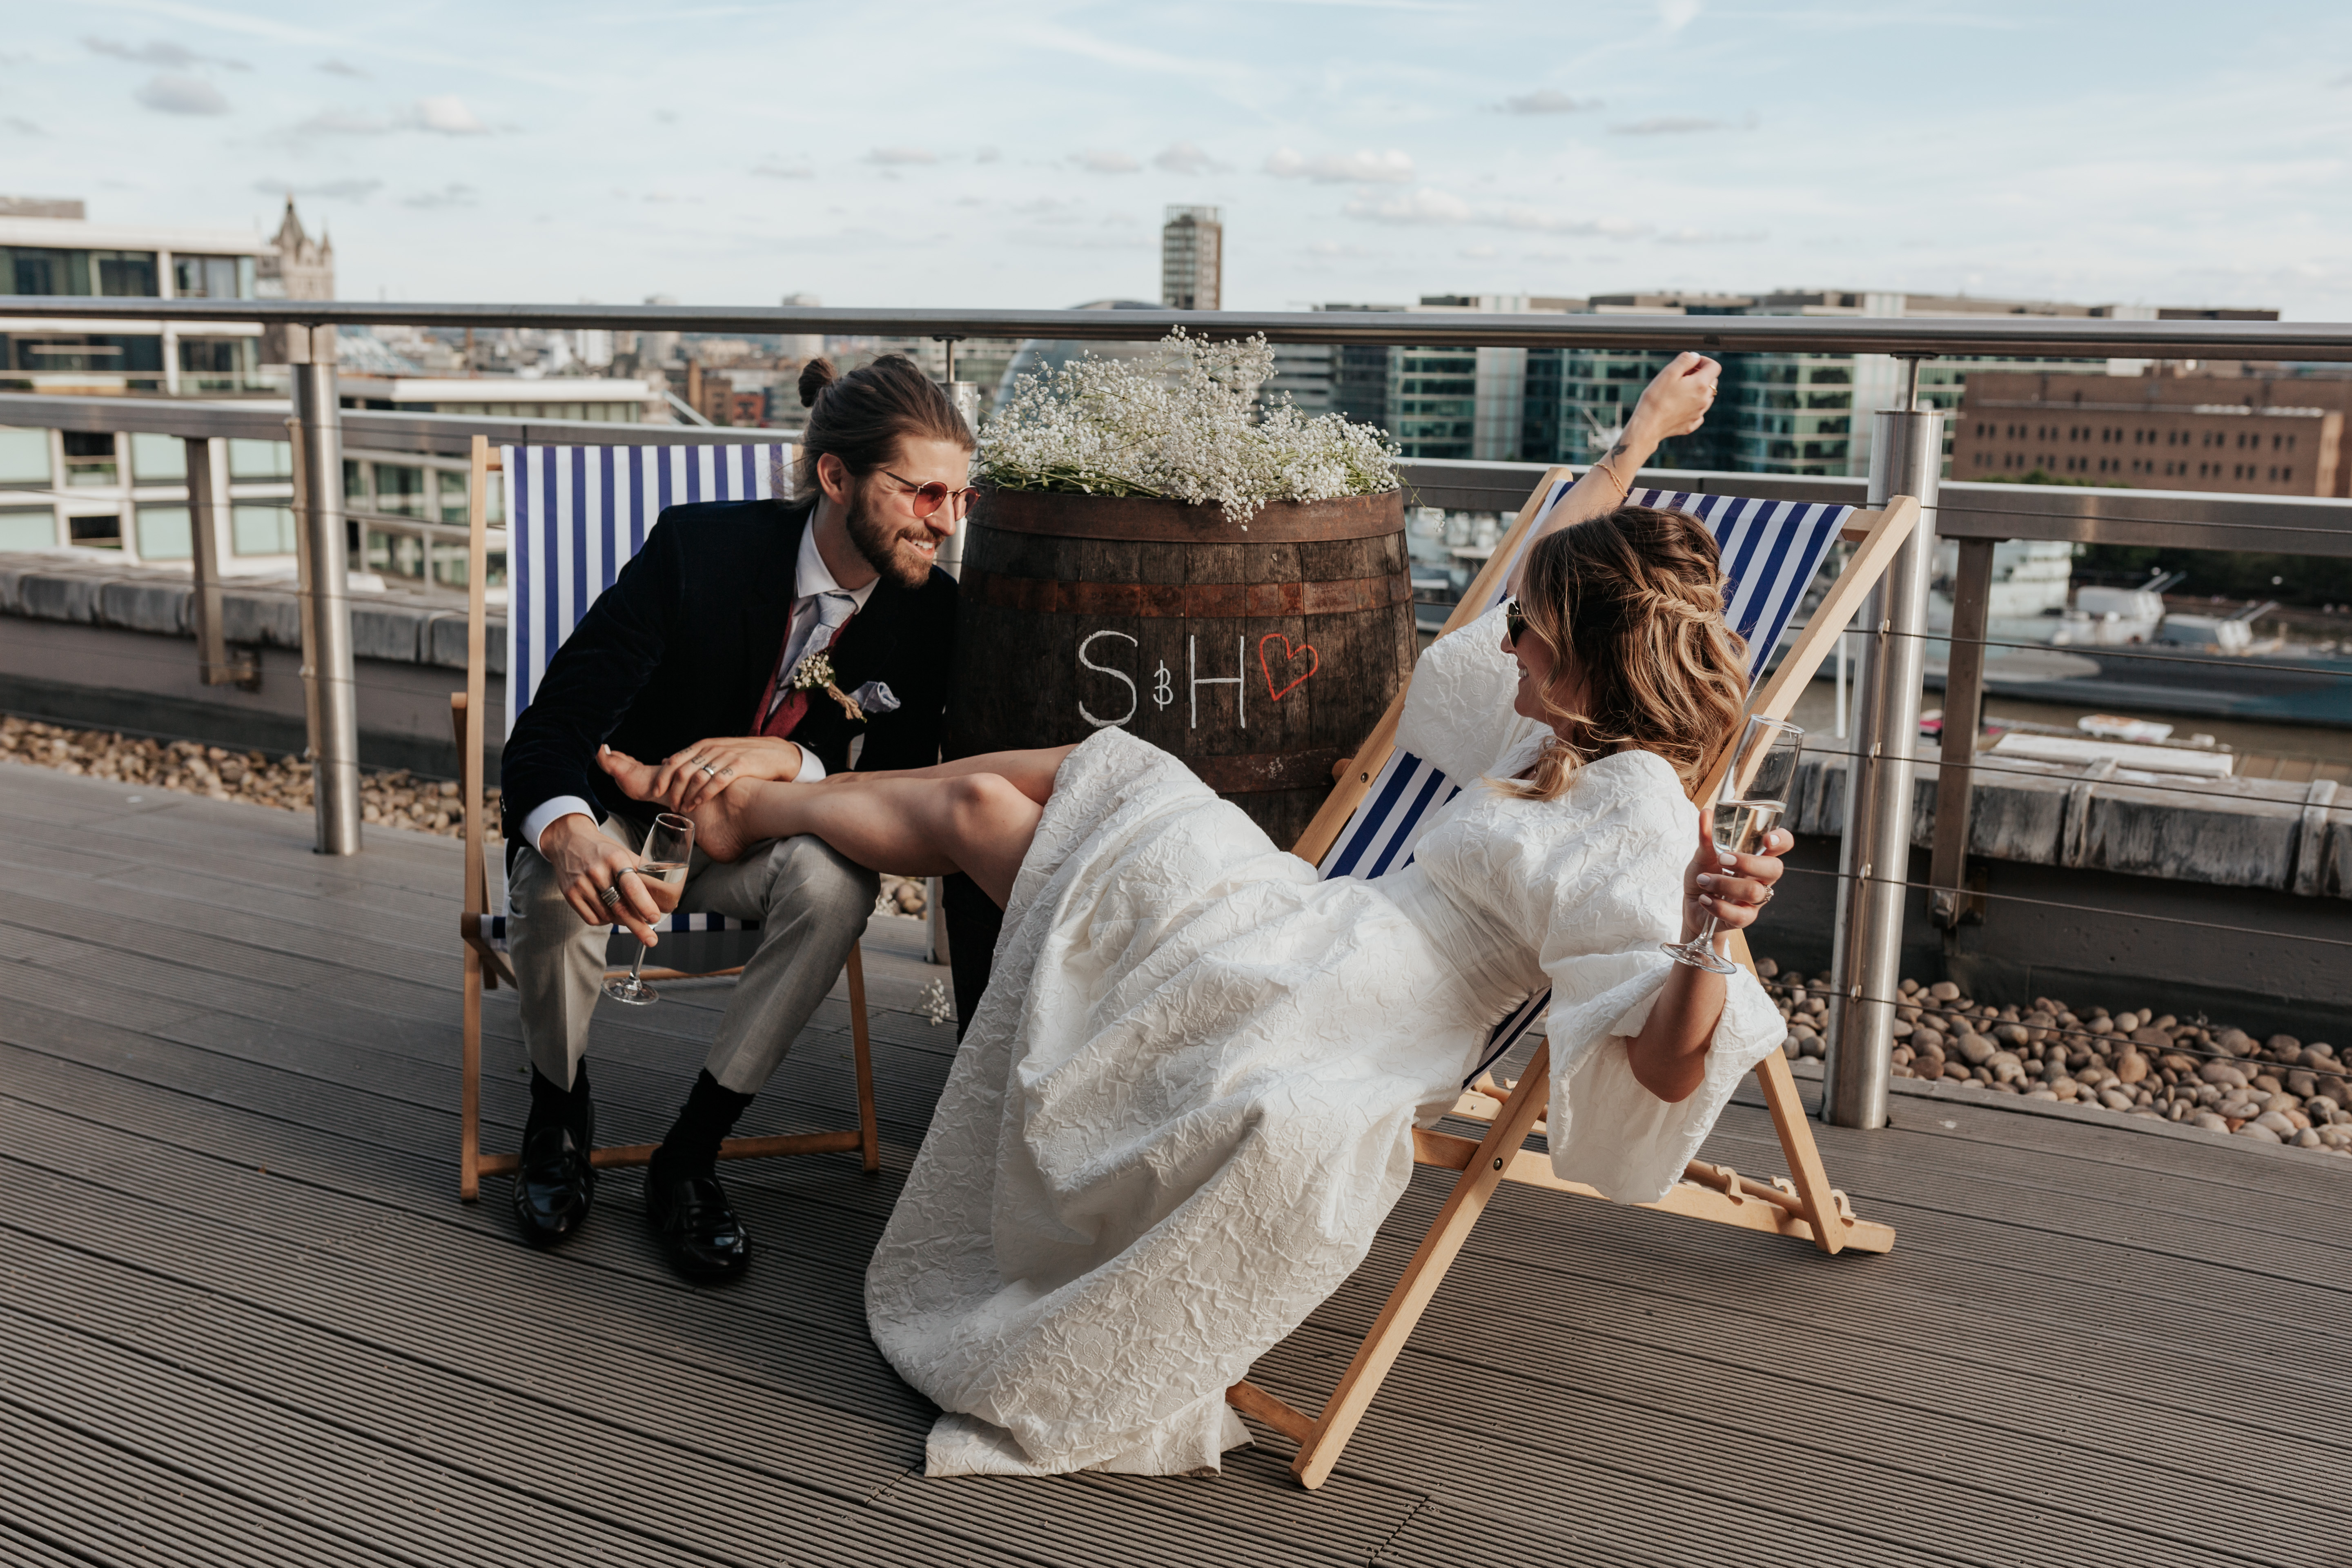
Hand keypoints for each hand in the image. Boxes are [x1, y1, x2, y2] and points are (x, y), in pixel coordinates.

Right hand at [541, 812, 663, 945]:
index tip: (654, 918)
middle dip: (638, 926)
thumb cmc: (603, 850)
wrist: (568, 841)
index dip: (644, 904)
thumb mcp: (623, 852)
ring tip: (627, 915)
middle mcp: (597, 871)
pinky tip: (609, 912)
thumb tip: (665, 895)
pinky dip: (605, 920)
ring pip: (607, 916)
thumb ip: (641, 872)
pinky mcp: (570, 894)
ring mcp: (581, 884)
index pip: (631, 886)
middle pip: (620, 907)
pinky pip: (592, 918)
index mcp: (615, 858)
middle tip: (651, 940)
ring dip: (621, 921)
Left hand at [645, 735, 804, 812]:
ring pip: (697, 777)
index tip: (656, 792)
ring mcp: (726, 756)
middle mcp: (712, 749)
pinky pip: (716, 781)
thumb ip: (694, 758)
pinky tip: (699, 803)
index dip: (662, 777)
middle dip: (673, 791)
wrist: (777, 754)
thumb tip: (666, 761)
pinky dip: (704, 794)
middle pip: (682, 771)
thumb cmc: (745, 756)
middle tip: (672, 806)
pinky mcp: (740, 765)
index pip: (674, 760)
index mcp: (704, 745)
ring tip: (684, 808)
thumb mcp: (717, 752)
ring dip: (687, 796)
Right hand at [1624, 352, 1721, 445]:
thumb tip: (1695, 356)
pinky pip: (1698, 411)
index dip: (1704, 361)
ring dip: (1697, 390)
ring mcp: (1699, 413)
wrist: (1648, 426)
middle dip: (1701, 374)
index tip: (1691, 363)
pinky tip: (1678, 405)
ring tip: (1679, 391)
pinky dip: (1692, 406)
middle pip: (1712, 381)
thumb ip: (1685, 360)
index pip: (1715, 366)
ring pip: (1706, 396)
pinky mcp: (1692, 424)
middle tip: (1682, 376)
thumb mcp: (1669, 372)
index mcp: (1700, 384)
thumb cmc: (1656, 398)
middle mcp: (1704, 399)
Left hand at [1681, 816, 1790, 946]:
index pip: (1783, 844)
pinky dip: (1718, 906)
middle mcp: (1761, 877)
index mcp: (1757, 856)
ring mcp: (1755, 899)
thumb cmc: (1705, 875)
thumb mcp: (1703, 855)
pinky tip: (1704, 899)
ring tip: (1703, 879)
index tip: (1767, 839)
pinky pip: (1740, 915)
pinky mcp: (1744, 918)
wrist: (1693, 906)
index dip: (1782, 840)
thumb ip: (1706, 836)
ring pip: (1754, 891)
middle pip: (1775, 869)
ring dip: (1724, 884)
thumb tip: (1706, 813)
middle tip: (1722, 860)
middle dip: (1748, 863)